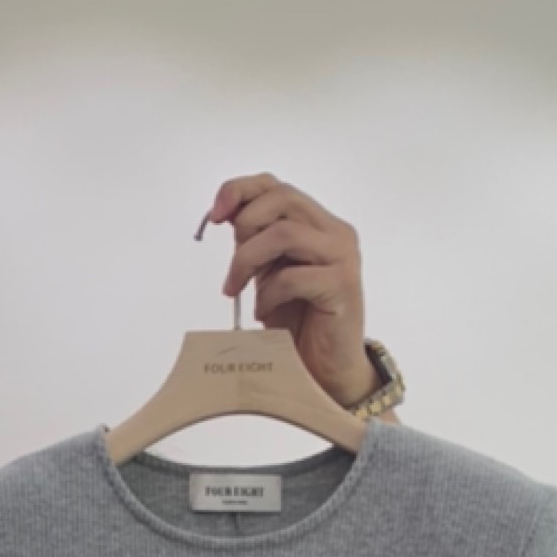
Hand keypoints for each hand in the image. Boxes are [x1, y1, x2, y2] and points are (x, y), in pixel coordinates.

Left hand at [201, 174, 378, 408]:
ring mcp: (343, 257)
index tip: (214, 215)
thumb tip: (226, 213)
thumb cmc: (298, 322)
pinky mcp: (342, 286)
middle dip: (245, 226)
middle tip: (232, 265)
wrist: (326, 369)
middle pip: (282, 198)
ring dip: (248, 261)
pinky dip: (268, 294)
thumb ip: (255, 242)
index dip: (240, 190)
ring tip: (237, 290)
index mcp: (318, 224)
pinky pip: (293, 276)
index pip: (276, 186)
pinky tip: (263, 312)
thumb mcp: (268, 273)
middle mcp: (335, 232)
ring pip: (285, 233)